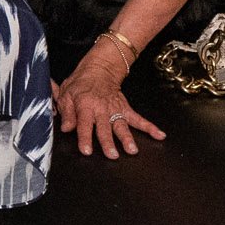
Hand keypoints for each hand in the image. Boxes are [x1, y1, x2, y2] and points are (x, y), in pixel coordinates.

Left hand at [55, 40, 163, 157]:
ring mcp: (115, 110)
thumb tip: (65, 128)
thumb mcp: (66, 95)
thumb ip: (66, 113)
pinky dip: (150, 127)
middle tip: (112, 155)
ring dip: (127, 138)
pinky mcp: (125, 109)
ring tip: (132, 150)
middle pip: (104, 128)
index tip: (87, 151)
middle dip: (108, 142)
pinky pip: (138, 119)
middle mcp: (101, 109)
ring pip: (121, 126)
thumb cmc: (80, 84)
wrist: (99, 69)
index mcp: (85, 106)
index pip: (84, 124)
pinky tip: (159, 135)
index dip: (84, 138)